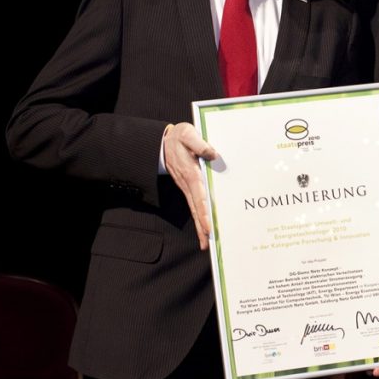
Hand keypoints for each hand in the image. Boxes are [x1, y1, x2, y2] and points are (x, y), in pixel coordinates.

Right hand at [162, 122, 216, 249]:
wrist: (165, 140)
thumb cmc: (180, 137)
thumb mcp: (188, 135)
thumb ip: (200, 144)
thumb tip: (213, 155)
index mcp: (191, 173)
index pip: (199, 197)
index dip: (204, 212)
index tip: (209, 226)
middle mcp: (188, 184)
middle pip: (196, 209)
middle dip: (201, 227)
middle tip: (208, 243)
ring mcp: (186, 186)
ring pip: (194, 209)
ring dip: (200, 226)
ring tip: (206, 242)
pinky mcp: (188, 186)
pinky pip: (194, 203)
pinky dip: (199, 216)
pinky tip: (203, 225)